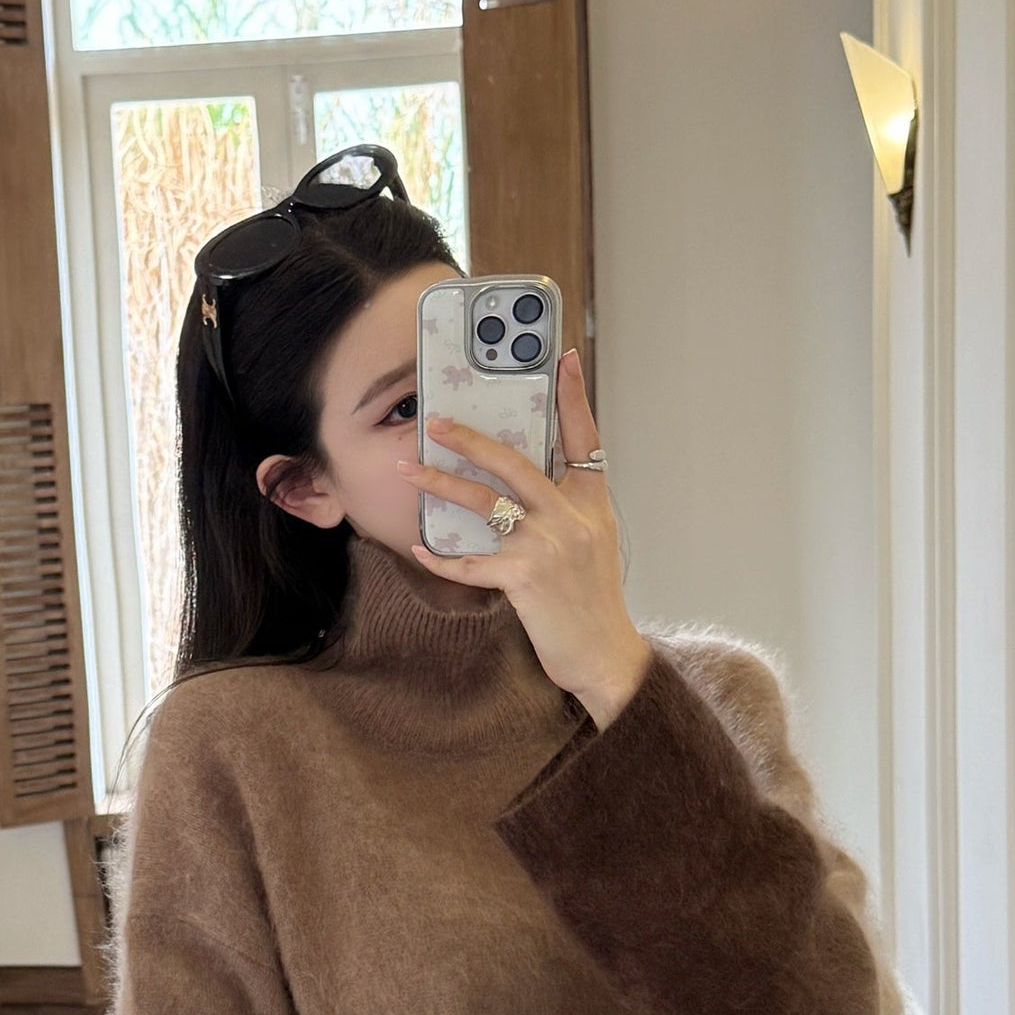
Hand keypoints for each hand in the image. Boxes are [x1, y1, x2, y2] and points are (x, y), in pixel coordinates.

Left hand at [394, 347, 653, 726]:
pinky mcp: (526, 580)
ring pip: (486, 502)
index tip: (565, 358)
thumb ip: (568, 509)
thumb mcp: (594, 543)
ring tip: (408, 469)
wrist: (607, 655)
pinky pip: (473, 563)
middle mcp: (572, 518)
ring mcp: (549, 547)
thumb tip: (526, 485)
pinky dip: (443, 558)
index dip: (574, 397)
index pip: (585, 439)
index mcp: (592, 504)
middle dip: (471, 439)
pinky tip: (418, 549)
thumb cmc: (593, 602)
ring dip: (441, 484)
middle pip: (516, 462)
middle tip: (436, 421)